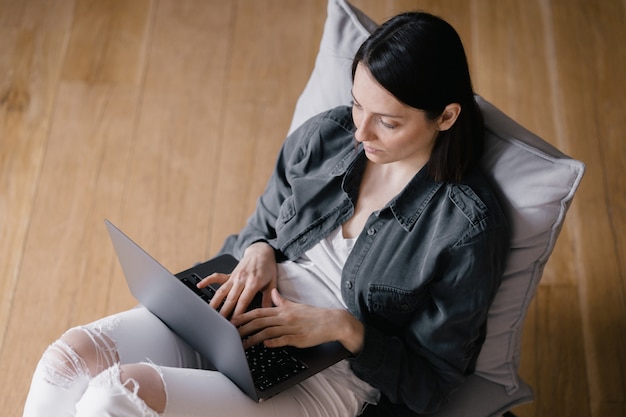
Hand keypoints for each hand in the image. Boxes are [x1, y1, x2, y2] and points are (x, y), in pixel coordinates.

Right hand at [197, 242, 276, 317]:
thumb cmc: (268, 267)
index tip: (234, 323)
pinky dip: (207, 281)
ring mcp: (234, 277)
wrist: (261, 251)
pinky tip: (200, 286)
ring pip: (221, 291)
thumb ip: (269, 298)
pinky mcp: (229, 274)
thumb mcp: (273, 282)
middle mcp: (242, 279)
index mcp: (253, 282)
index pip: (243, 301)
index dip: (237, 313)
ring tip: (208, 314)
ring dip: (214, 303)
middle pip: (230, 299)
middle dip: (224, 312)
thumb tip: (268, 313)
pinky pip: (217, 277)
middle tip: (219, 323)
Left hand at [232, 289, 364, 354]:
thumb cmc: (313, 315)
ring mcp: (291, 328)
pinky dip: (274, 342)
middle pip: (260, 321)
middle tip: (231, 332)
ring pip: (268, 331)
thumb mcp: (295, 305)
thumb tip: (273, 292)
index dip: (245, 315)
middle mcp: (285, 318)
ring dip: (254, 338)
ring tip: (242, 344)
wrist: (331, 322)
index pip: (260, 311)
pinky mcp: (298, 338)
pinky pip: (284, 339)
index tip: (233, 320)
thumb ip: (282, 301)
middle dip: (244, 327)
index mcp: (282, 310)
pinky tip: (265, 344)